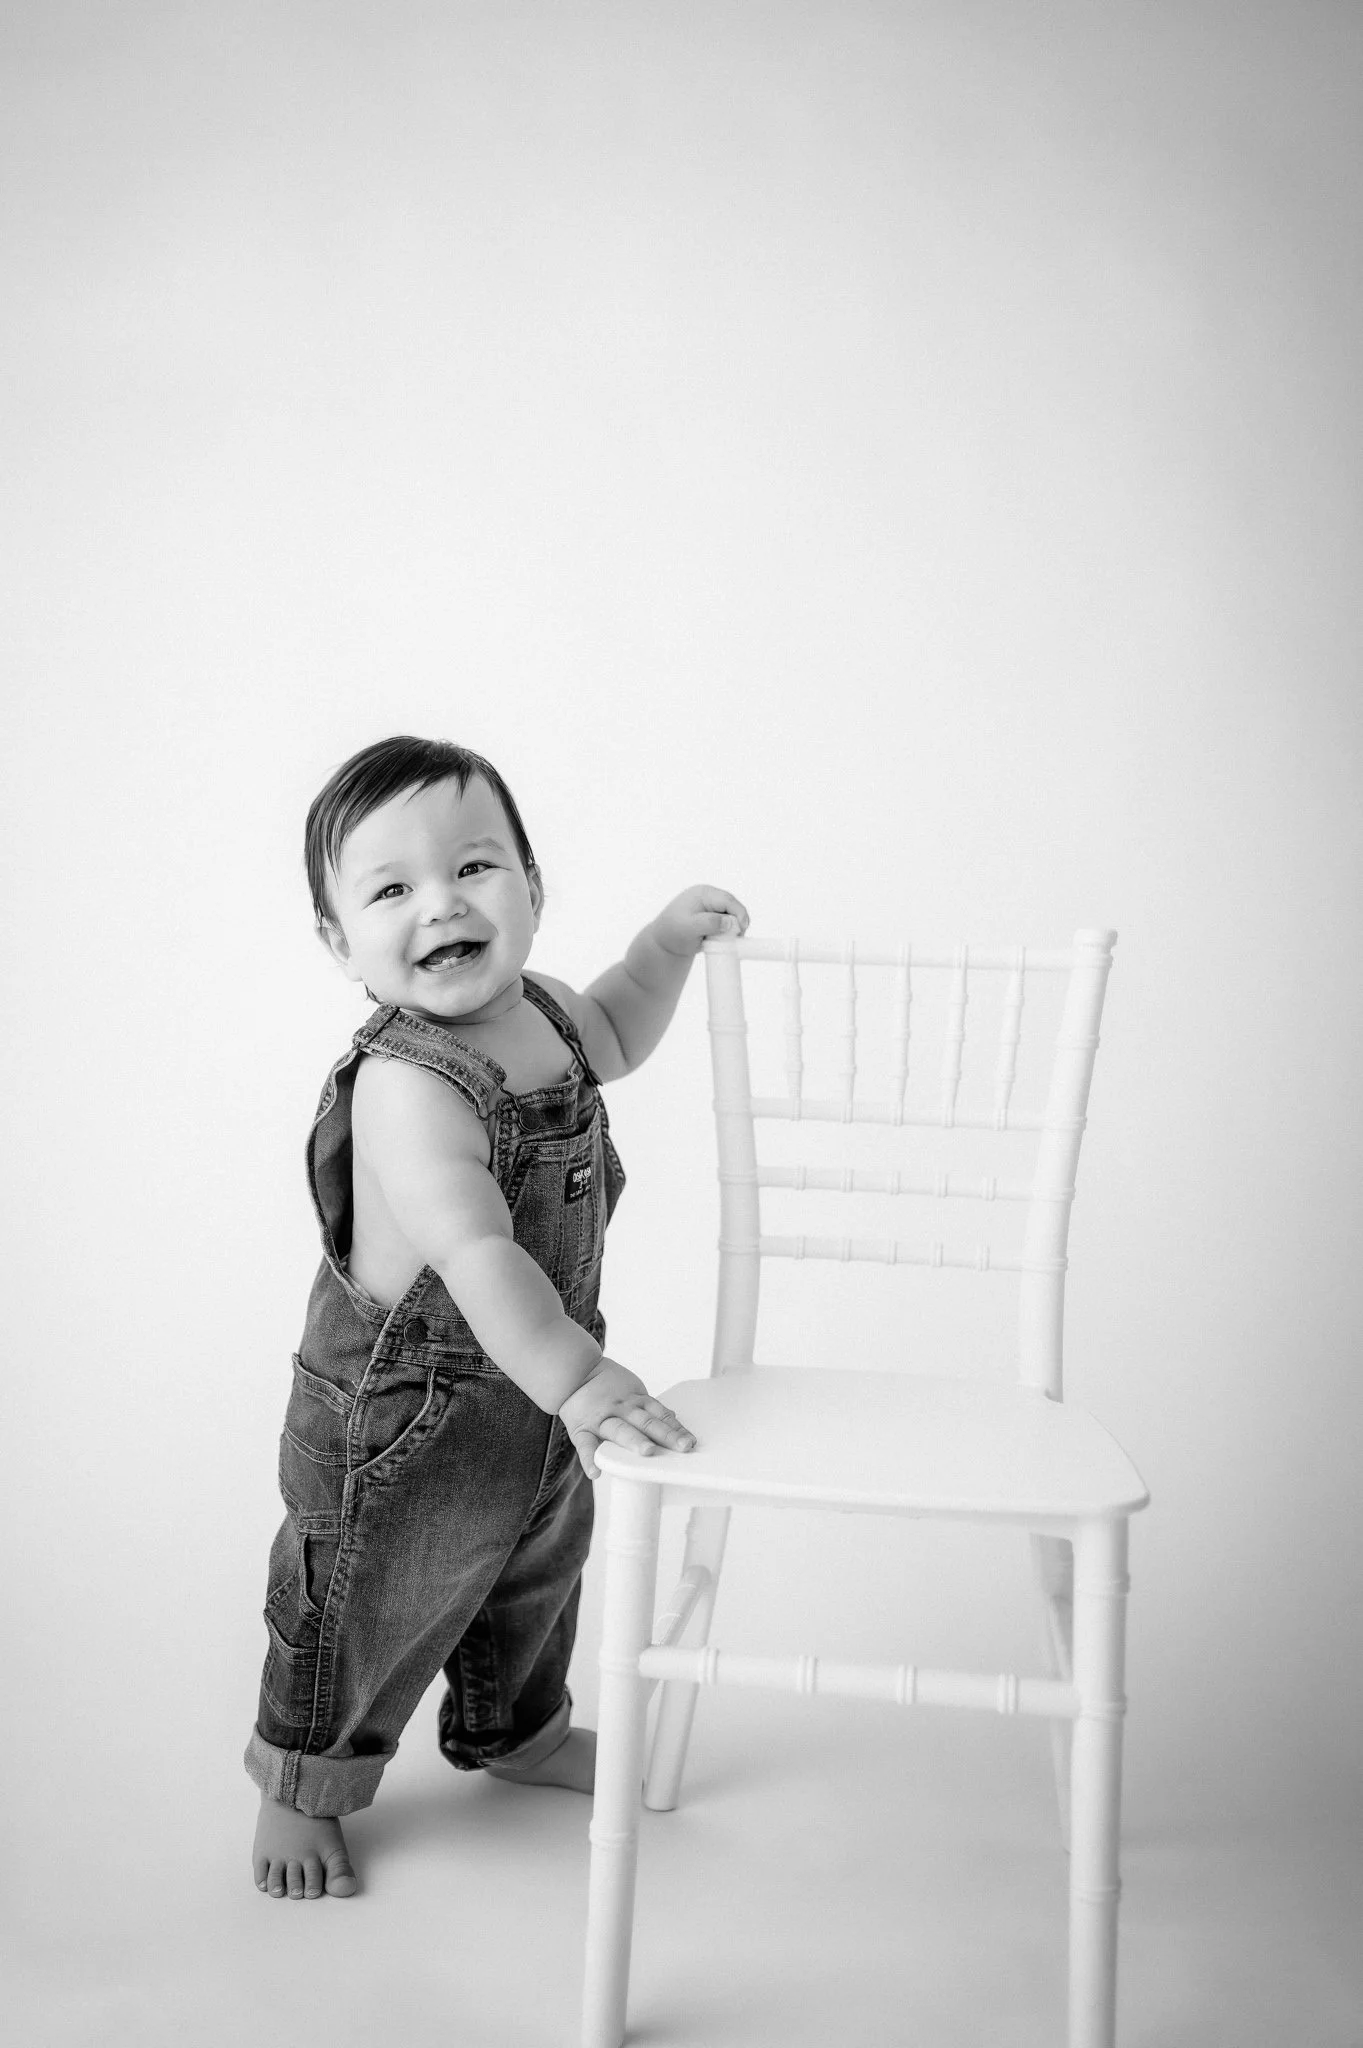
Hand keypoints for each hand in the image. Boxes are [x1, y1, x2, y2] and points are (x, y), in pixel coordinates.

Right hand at [557, 1358, 696, 1477]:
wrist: (573, 1371)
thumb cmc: (605, 1386)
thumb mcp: (631, 1390)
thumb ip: (649, 1406)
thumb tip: (672, 1417)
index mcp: (635, 1400)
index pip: (660, 1415)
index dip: (676, 1428)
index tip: (690, 1442)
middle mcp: (621, 1409)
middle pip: (646, 1422)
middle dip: (665, 1435)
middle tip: (682, 1447)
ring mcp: (601, 1418)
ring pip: (620, 1431)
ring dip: (635, 1441)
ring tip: (647, 1453)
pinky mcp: (582, 1429)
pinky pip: (585, 1445)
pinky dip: (589, 1459)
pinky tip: (595, 1472)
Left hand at [652, 884, 750, 958]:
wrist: (664, 942)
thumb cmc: (673, 933)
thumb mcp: (689, 928)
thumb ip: (709, 923)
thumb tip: (730, 922)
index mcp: (702, 893)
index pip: (727, 899)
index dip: (739, 913)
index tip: (743, 928)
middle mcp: (708, 896)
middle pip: (732, 906)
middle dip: (738, 921)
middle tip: (738, 937)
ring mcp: (711, 906)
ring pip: (731, 914)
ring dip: (733, 927)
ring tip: (726, 940)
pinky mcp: (712, 916)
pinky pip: (726, 921)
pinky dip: (727, 930)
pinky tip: (723, 939)